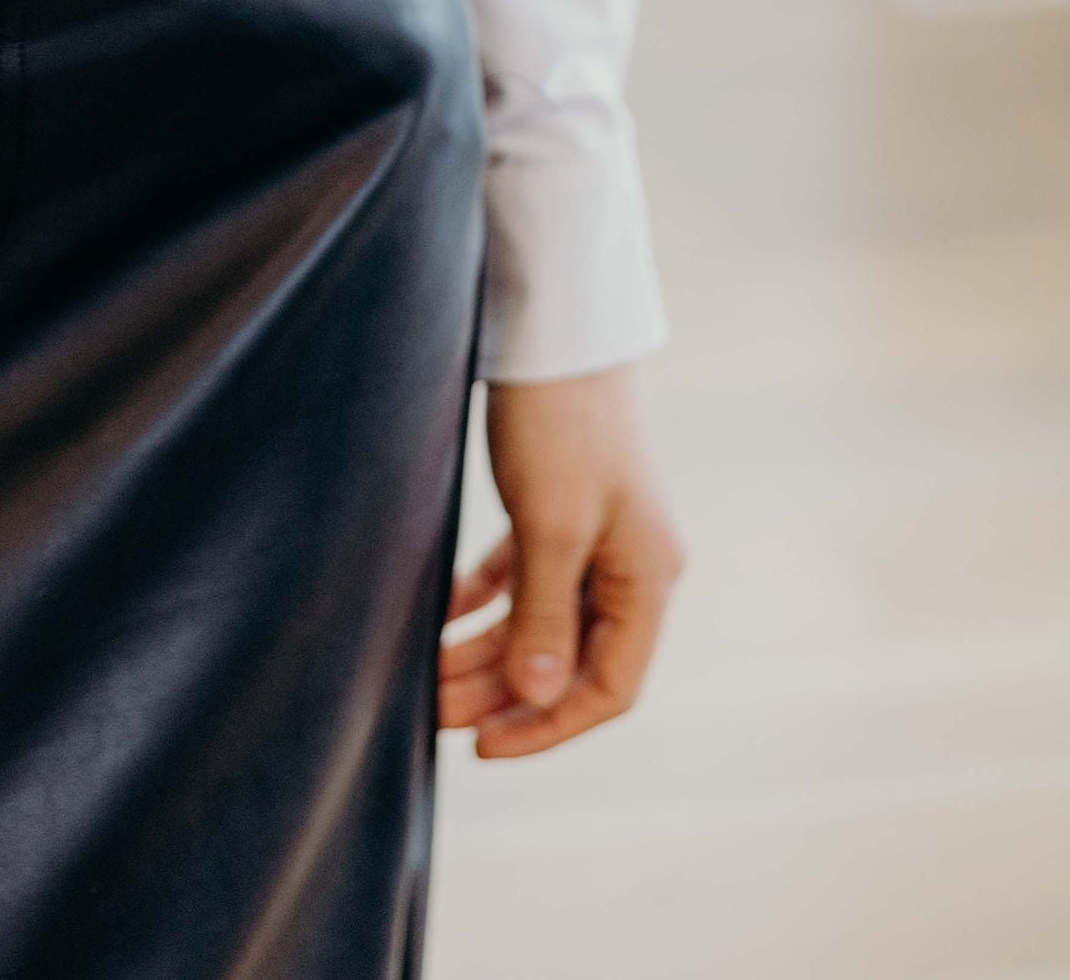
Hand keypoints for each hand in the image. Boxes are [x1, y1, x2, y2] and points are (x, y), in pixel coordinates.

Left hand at [437, 364, 683, 757]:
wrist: (554, 324)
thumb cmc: (562, 420)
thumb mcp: (552, 524)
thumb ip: (545, 616)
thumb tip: (537, 697)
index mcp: (648, 577)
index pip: (609, 688)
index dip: (547, 725)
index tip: (481, 746)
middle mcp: (629, 565)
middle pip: (566, 660)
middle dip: (500, 692)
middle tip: (431, 714)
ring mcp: (594, 536)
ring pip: (537, 621)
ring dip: (483, 652)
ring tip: (421, 676)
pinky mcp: (557, 507)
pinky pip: (520, 578)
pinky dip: (480, 601)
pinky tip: (436, 615)